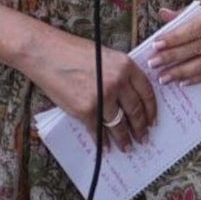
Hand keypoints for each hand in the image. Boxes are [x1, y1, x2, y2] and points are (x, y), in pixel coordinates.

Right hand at [29, 33, 157, 152]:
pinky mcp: (85, 109)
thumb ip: (120, 74)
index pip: (146, 92)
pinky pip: (98, 129)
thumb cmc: (74, 52)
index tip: (153, 120)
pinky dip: (102, 141)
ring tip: (127, 146)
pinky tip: (106, 147)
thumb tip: (130, 97)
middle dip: (140, 127)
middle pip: (135, 110)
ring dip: (124, 138)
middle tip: (143, 137)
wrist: (47, 54)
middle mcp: (118, 81)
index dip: (151, 109)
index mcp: (126, 65)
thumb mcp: (106, 57)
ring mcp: (102, 97)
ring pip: (119, 124)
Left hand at [146, 0, 200, 84]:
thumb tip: (163, 15)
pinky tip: (184, 81)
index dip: (175, 38)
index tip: (156, 46)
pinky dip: (200, 78)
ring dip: (183, 72)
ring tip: (164, 77)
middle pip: (200, 47)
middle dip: (173, 57)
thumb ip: (185, 12)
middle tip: (154, 64)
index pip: (196, 28)